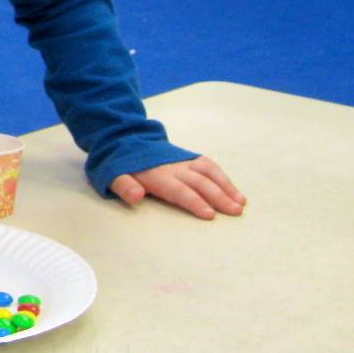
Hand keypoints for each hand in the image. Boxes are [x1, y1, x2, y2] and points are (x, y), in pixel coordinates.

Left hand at [110, 156, 244, 219]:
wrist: (123, 137)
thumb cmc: (119, 164)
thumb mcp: (112, 175)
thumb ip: (124, 186)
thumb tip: (136, 197)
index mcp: (156, 175)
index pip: (179, 190)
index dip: (194, 202)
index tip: (210, 215)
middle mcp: (173, 167)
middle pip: (199, 182)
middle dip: (218, 197)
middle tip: (235, 212)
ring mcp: (183, 161)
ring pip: (208, 172)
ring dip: (226, 187)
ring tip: (241, 204)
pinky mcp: (188, 158)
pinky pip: (209, 165)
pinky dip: (223, 178)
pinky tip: (235, 191)